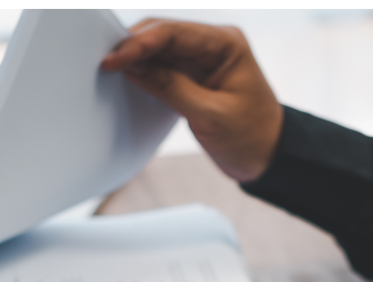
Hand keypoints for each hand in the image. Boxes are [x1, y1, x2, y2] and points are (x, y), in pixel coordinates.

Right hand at [101, 19, 282, 182]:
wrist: (268, 157)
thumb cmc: (251, 137)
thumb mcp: (210, 114)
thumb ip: (171, 87)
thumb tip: (134, 67)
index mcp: (226, 44)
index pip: (174, 32)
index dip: (139, 43)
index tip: (113, 60)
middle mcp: (213, 44)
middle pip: (163, 34)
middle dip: (133, 46)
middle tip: (104, 64)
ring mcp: (203, 59)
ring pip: (159, 49)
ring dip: (136, 58)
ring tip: (110, 70)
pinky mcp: (194, 76)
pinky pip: (163, 66)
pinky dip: (144, 71)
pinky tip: (128, 78)